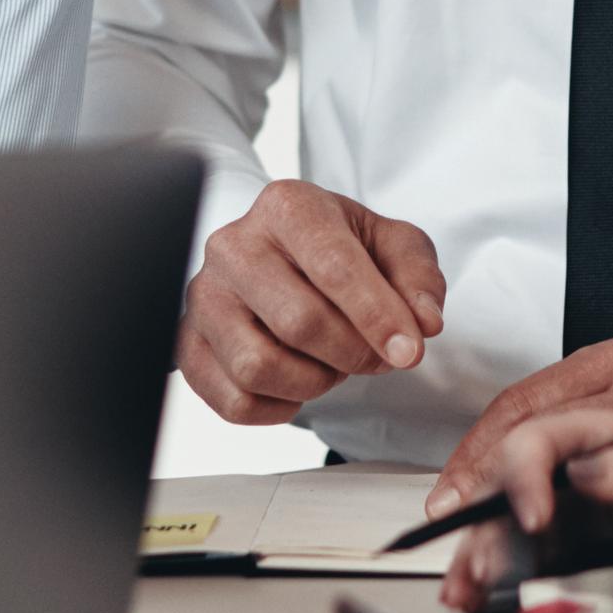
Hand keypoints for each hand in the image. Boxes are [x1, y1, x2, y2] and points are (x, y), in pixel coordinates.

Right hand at [177, 179, 446, 425]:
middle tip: (376, 356)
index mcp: (287, 206)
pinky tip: (298, 383)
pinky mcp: (190, 344)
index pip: (334, 267)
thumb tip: (423, 323)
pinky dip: (279, 407)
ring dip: (314, 381)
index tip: (410, 352)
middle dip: (353, 353)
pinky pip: (234, 401)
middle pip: (298, 322)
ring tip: (333, 364)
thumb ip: (418, 278)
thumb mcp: (393, 245)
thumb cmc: (340, 248)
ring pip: (258, 366)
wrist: (284, 253)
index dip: (377, 316)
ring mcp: (204, 297)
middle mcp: (233, 246)